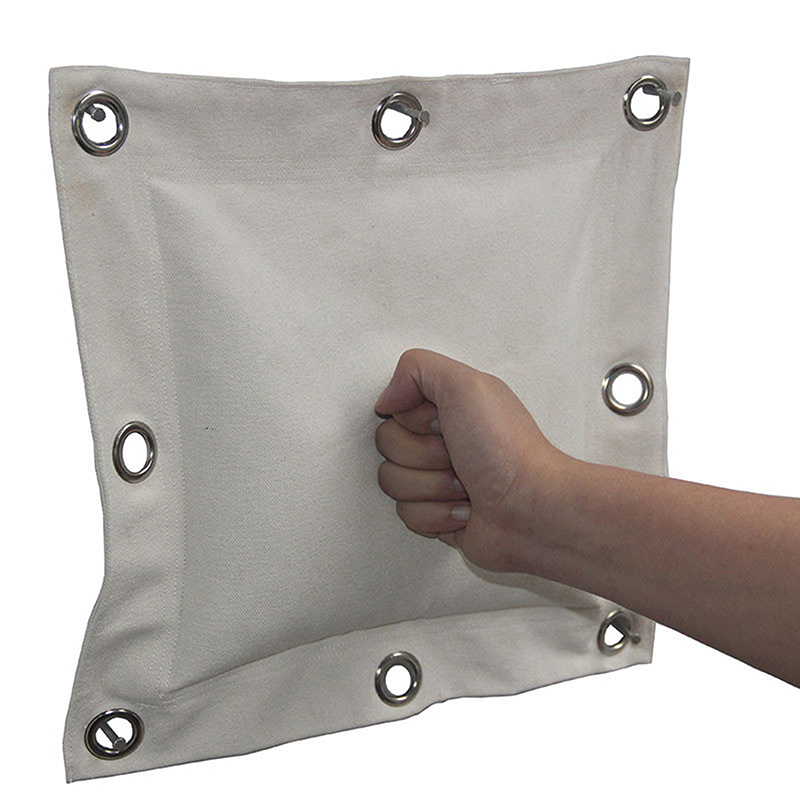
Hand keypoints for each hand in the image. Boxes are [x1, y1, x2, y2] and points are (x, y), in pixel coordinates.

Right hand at [374, 348, 569, 572]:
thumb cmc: (505, 449)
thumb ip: (417, 368)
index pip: (394, 411)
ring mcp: (437, 480)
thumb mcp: (466, 385)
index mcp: (447, 407)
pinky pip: (407, 515)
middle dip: (422, 456)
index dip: (413, 421)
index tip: (443, 424)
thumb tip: (386, 399)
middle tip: (457, 456)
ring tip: (465, 487)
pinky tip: (466, 511)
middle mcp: (440, 441)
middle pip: (388, 446)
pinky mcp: (437, 515)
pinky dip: (437, 515)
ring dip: (431, 487)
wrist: (530, 509)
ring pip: (392, 482)